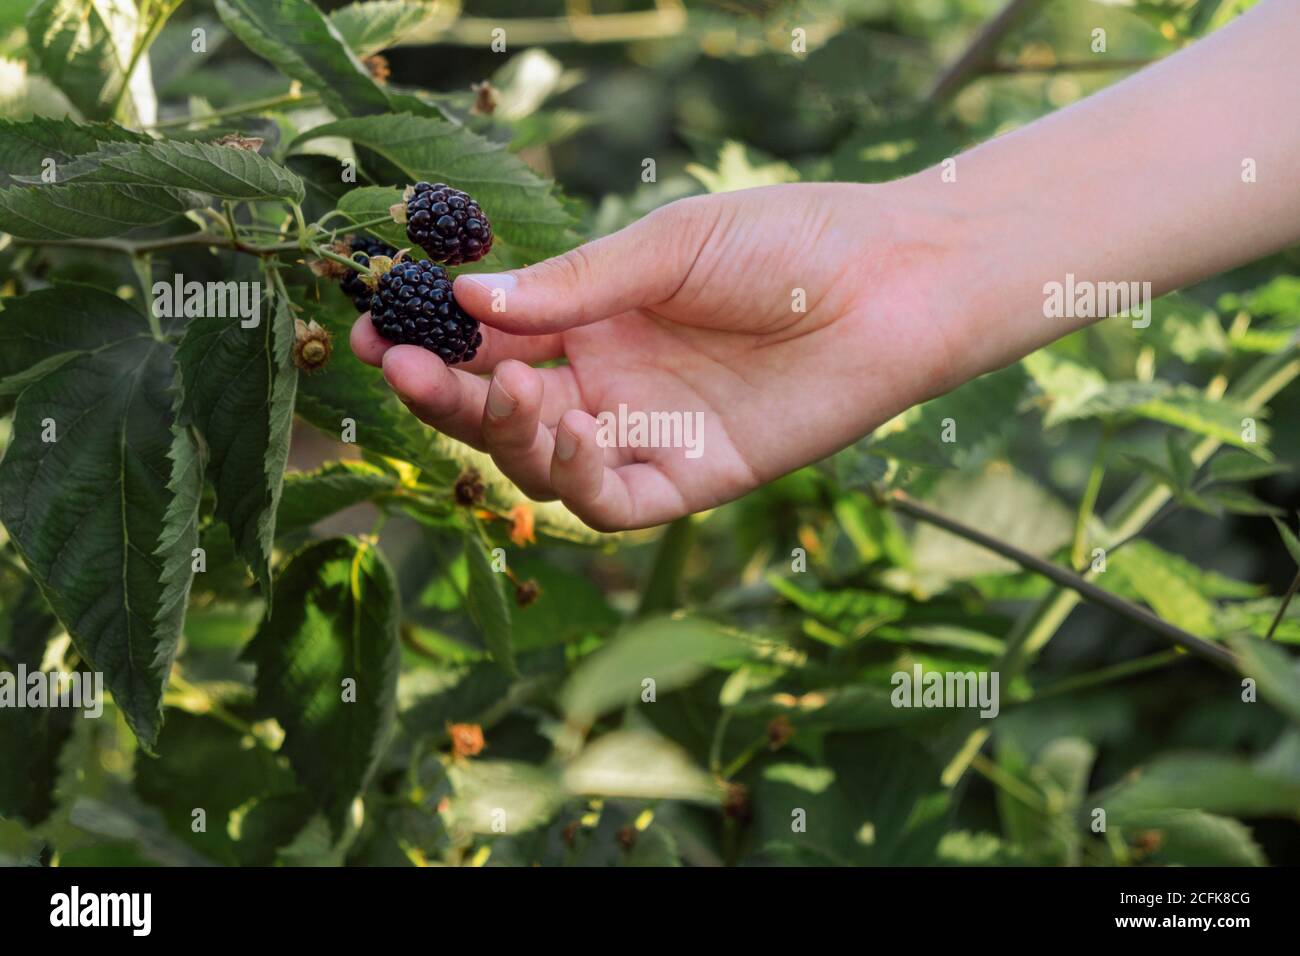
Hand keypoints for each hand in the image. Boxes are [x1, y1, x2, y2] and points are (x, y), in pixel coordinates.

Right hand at [351, 183, 969, 530]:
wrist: (895, 282)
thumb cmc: (787, 244)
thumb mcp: (668, 247)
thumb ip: (574, 286)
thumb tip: (467, 299)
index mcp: (592, 319)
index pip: (490, 339)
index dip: (431, 338)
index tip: (373, 325)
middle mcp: (606, 382)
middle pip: (501, 406)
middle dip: (446, 392)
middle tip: (399, 365)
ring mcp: (645, 435)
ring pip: (542, 462)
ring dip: (506, 434)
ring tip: (505, 390)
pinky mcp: (690, 480)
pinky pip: (611, 502)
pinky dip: (574, 481)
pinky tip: (562, 434)